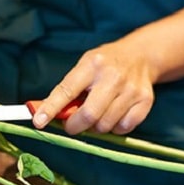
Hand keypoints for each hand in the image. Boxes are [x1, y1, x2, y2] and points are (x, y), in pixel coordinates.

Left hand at [31, 40, 156, 135]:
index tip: (38, 122)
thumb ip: (68, 88)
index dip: (51, 108)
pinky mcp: (144, 101)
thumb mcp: (83, 66)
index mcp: (91, 66)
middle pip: (89, 115)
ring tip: (96, 115)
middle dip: (74, 126)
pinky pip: (123, 128)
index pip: (66, 91)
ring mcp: (131, 90)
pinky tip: (113, 116)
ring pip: (105, 125)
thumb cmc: (104, 64)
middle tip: (71, 125)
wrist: (141, 56)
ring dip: (95, 127)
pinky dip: (114, 128)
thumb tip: (46, 113)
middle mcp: (112, 77)